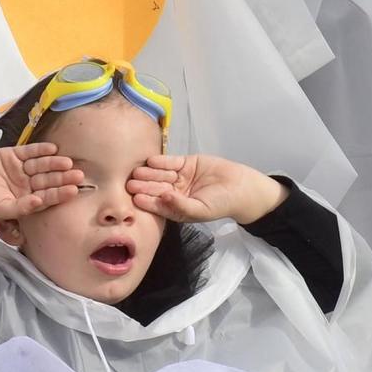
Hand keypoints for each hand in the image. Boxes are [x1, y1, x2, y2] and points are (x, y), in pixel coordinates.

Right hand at [0, 144, 83, 221]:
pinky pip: (29, 151)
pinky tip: (52, 148)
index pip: (47, 196)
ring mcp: (21, 168)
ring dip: (54, 163)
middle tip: (78, 174)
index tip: (73, 190)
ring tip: (66, 162)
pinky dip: (40, 149)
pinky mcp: (13, 154)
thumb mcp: (1, 209)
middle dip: (62, 177)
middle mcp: (27, 184)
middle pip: (48, 180)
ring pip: (41, 165)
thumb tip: (39, 202)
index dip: (60, 193)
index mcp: (27, 199)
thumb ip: (21, 208)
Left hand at [127, 154, 286, 223]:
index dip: (147, 202)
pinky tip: (151, 161)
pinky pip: (172, 162)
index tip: (135, 200)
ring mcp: (181, 177)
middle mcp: (176, 193)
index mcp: (177, 208)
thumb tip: (165, 198)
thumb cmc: (222, 204)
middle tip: (130, 184)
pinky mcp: (187, 163)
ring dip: (149, 173)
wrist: (241, 187)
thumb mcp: (201, 210)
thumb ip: (181, 206)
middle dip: (144, 186)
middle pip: (157, 188)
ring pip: (162, 175)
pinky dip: (162, 161)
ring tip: (137, 172)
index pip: (158, 205)